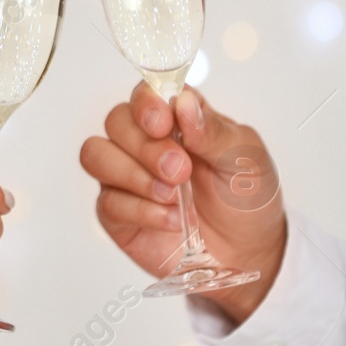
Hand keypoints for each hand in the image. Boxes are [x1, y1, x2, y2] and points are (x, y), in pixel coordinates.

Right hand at [80, 82, 286, 324]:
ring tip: (172, 195)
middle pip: (116, 121)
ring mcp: (127, 177)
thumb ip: (213, 130)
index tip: (163, 122)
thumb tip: (183, 102)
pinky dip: (141, 210)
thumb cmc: (247, 197)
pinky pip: (107, 202)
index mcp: (177, 118)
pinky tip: (171, 219)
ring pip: (96, 155)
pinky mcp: (119, 214)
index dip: (146, 103)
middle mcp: (145, 142)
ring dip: (132, 174)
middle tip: (181, 170)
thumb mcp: (245, 157)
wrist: (249, 252)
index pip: (144, 93)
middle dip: (145, 146)